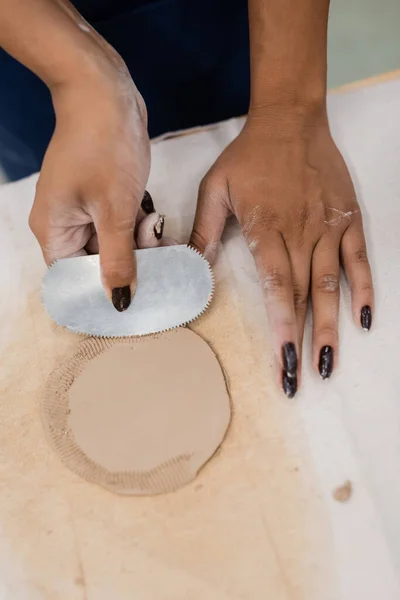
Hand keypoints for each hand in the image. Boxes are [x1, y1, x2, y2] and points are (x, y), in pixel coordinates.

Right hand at [29, 62, 163, 311]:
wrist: (106, 92)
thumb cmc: (103, 148)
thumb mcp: (115, 211)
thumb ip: (119, 261)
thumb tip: (120, 303)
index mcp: (55, 232)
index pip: (75, 280)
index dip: (102, 292)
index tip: (135, 297)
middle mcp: (65, 224)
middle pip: (97, 263)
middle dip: (130, 260)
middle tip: (155, 249)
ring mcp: (84, 208)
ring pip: (114, 243)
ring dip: (139, 241)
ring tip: (153, 223)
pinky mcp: (103, 195)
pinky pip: (121, 223)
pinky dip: (139, 223)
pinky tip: (151, 213)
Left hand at [190, 109, 373, 396]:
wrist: (290, 121)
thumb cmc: (249, 156)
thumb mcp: (215, 188)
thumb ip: (204, 231)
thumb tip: (190, 266)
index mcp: (267, 230)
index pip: (276, 289)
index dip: (281, 328)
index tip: (282, 363)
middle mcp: (301, 235)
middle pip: (304, 297)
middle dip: (304, 340)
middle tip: (303, 379)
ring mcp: (328, 229)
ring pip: (331, 286)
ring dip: (331, 326)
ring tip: (329, 363)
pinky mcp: (347, 220)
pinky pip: (358, 259)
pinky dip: (363, 288)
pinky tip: (363, 318)